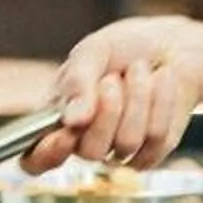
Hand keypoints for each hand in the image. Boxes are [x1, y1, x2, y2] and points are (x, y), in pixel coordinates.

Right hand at [22, 16, 200, 174]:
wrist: (165, 44)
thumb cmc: (120, 48)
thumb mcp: (91, 53)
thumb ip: (77, 83)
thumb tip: (71, 120)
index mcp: (56, 119)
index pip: (36, 158)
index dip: (46, 155)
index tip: (66, 134)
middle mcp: (84, 141)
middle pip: (89, 151)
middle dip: (107, 111)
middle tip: (112, 78)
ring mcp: (118, 150)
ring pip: (126, 143)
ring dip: (137, 98)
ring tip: (139, 69)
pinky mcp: (152, 151)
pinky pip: (156, 138)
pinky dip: (160, 102)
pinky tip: (160, 80)